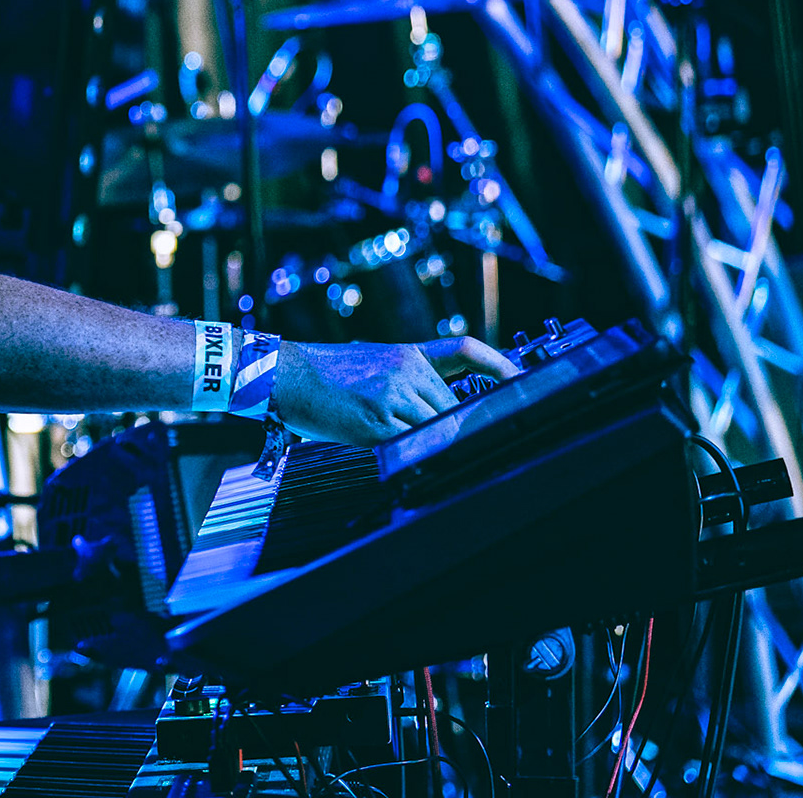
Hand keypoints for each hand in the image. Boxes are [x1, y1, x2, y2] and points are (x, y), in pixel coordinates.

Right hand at [273, 336, 518, 445]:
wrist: (282, 375)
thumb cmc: (323, 374)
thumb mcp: (373, 361)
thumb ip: (410, 380)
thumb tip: (442, 412)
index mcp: (407, 352)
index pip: (466, 351)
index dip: (500, 364)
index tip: (520, 379)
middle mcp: (406, 369)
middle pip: (452, 405)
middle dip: (449, 423)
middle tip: (428, 433)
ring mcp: (393, 394)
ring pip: (436, 427)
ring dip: (425, 439)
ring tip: (393, 437)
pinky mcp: (376, 420)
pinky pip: (409, 443)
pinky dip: (407, 451)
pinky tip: (385, 446)